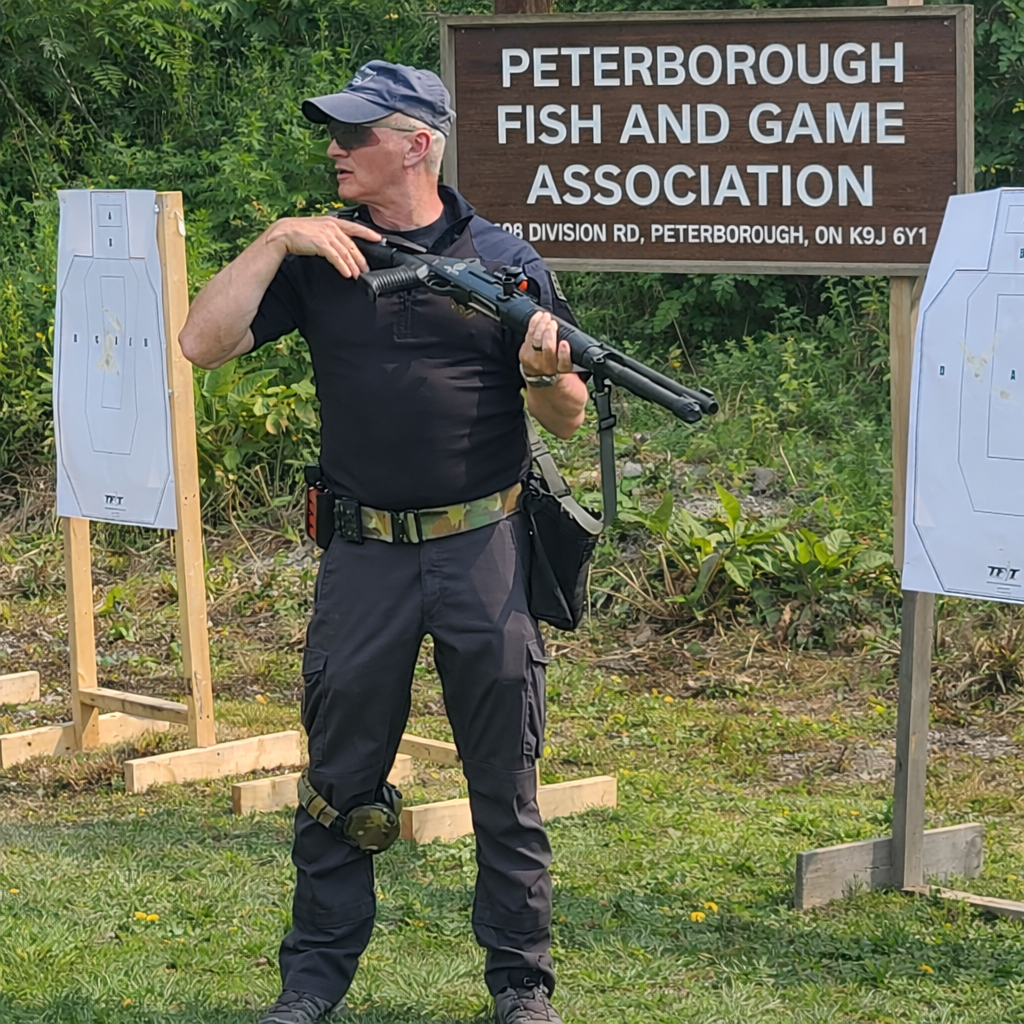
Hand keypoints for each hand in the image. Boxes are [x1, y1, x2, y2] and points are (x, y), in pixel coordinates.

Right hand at [263, 216, 381, 278]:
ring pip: (346, 252)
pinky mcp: (321, 244)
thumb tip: (339, 247)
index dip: (368, 233)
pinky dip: (343, 267)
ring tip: (358, 275)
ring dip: (353, 266)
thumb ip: (330, 236)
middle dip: (360, 259)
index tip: (379, 238)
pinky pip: (336, 257)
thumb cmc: (298, 234)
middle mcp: (332, 226)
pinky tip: (347, 274)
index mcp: (332, 222)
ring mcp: (327, 235)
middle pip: (352, 244)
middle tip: (366, 269)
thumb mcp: (318, 230)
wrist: (282, 233)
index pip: (355, 227)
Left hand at [519, 311, 572, 377]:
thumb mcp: (571, 371)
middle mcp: (547, 368)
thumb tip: (577, 343)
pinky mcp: (524, 354)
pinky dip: (534, 324)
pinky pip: (528, 335)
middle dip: (550, 333)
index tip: (564, 343)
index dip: (563, 354)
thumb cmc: (559, 371)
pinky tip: (539, 316)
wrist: (540, 382)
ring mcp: (534, 361)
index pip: (564, 364)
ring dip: (541, 325)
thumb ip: (574, 359)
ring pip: (536, 340)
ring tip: (546, 317)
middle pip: (548, 348)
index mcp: (563, 372)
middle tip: (553, 323)